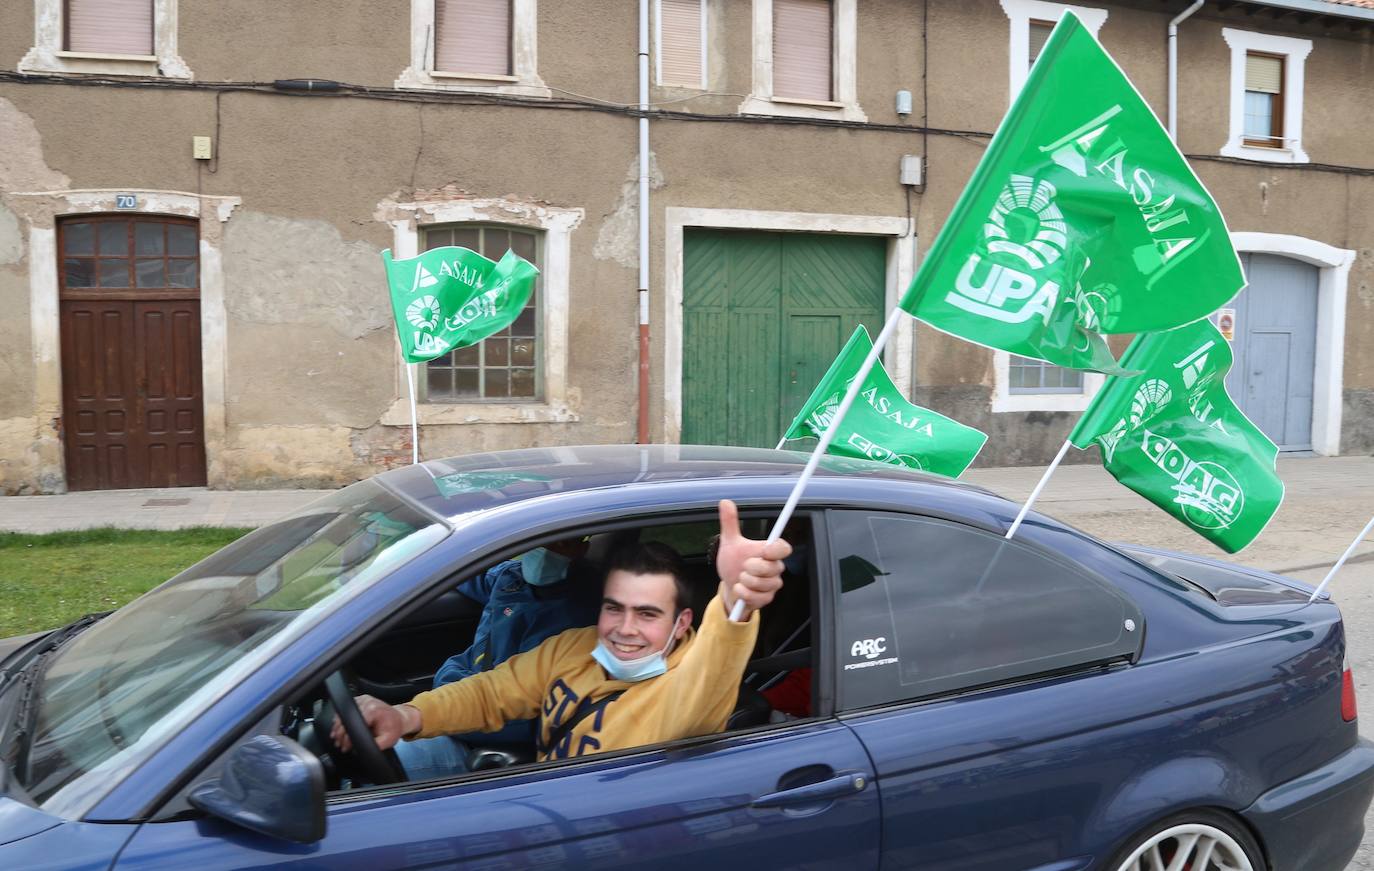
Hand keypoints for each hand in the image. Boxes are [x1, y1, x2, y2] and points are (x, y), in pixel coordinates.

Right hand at [329, 695, 419, 751]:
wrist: (399, 718)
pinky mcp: (360, 700)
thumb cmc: (394, 728)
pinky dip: (343, 721)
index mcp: (373, 709)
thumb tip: (362, 750)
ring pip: (344, 714)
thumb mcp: (388, 740)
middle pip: (346, 718)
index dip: (348, 736)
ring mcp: (363, 699)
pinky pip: (347, 710)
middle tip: (341, 745)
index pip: (354, 722)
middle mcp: (367, 702)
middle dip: (341, 734)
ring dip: (339, 727)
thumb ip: (375, 745)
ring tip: (340, 739)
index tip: (346, 746)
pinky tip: (342, 730)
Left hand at [715, 499, 790, 618]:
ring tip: (740, 578)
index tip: (764, 550)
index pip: (784, 548)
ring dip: (746, 581)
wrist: (728, 586)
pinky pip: (758, 597)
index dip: (777, 550)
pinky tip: (739, 589)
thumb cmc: (733, 563)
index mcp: (769, 552)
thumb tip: (725, 502)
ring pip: (765, 584)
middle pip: (773, 567)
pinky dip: (744, 593)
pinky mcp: (766, 599)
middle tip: (743, 566)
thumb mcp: (729, 542)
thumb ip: (730, 523)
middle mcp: (774, 568)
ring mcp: (771, 585)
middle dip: (753, 568)